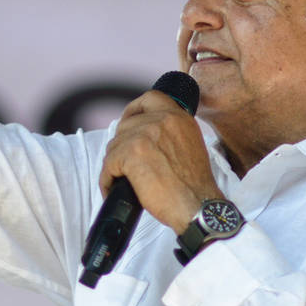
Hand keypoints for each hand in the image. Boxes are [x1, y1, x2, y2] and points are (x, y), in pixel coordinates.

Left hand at [99, 90, 225, 233]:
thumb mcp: (190, 146)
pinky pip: (108, 164)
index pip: (150, 98)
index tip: (128, 121)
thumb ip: (170, 133)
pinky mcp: (132, 153)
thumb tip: (145, 135)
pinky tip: (114, 189)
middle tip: (126, 165)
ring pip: (115, 145)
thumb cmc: (194, 187)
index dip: (134, 110)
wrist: (197, 207)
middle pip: (126, 125)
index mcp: (179, 117)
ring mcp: (145, 134)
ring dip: (115, 164)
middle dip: (122, 146)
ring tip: (122, 180)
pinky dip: (107, 179)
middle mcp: (163, 120)